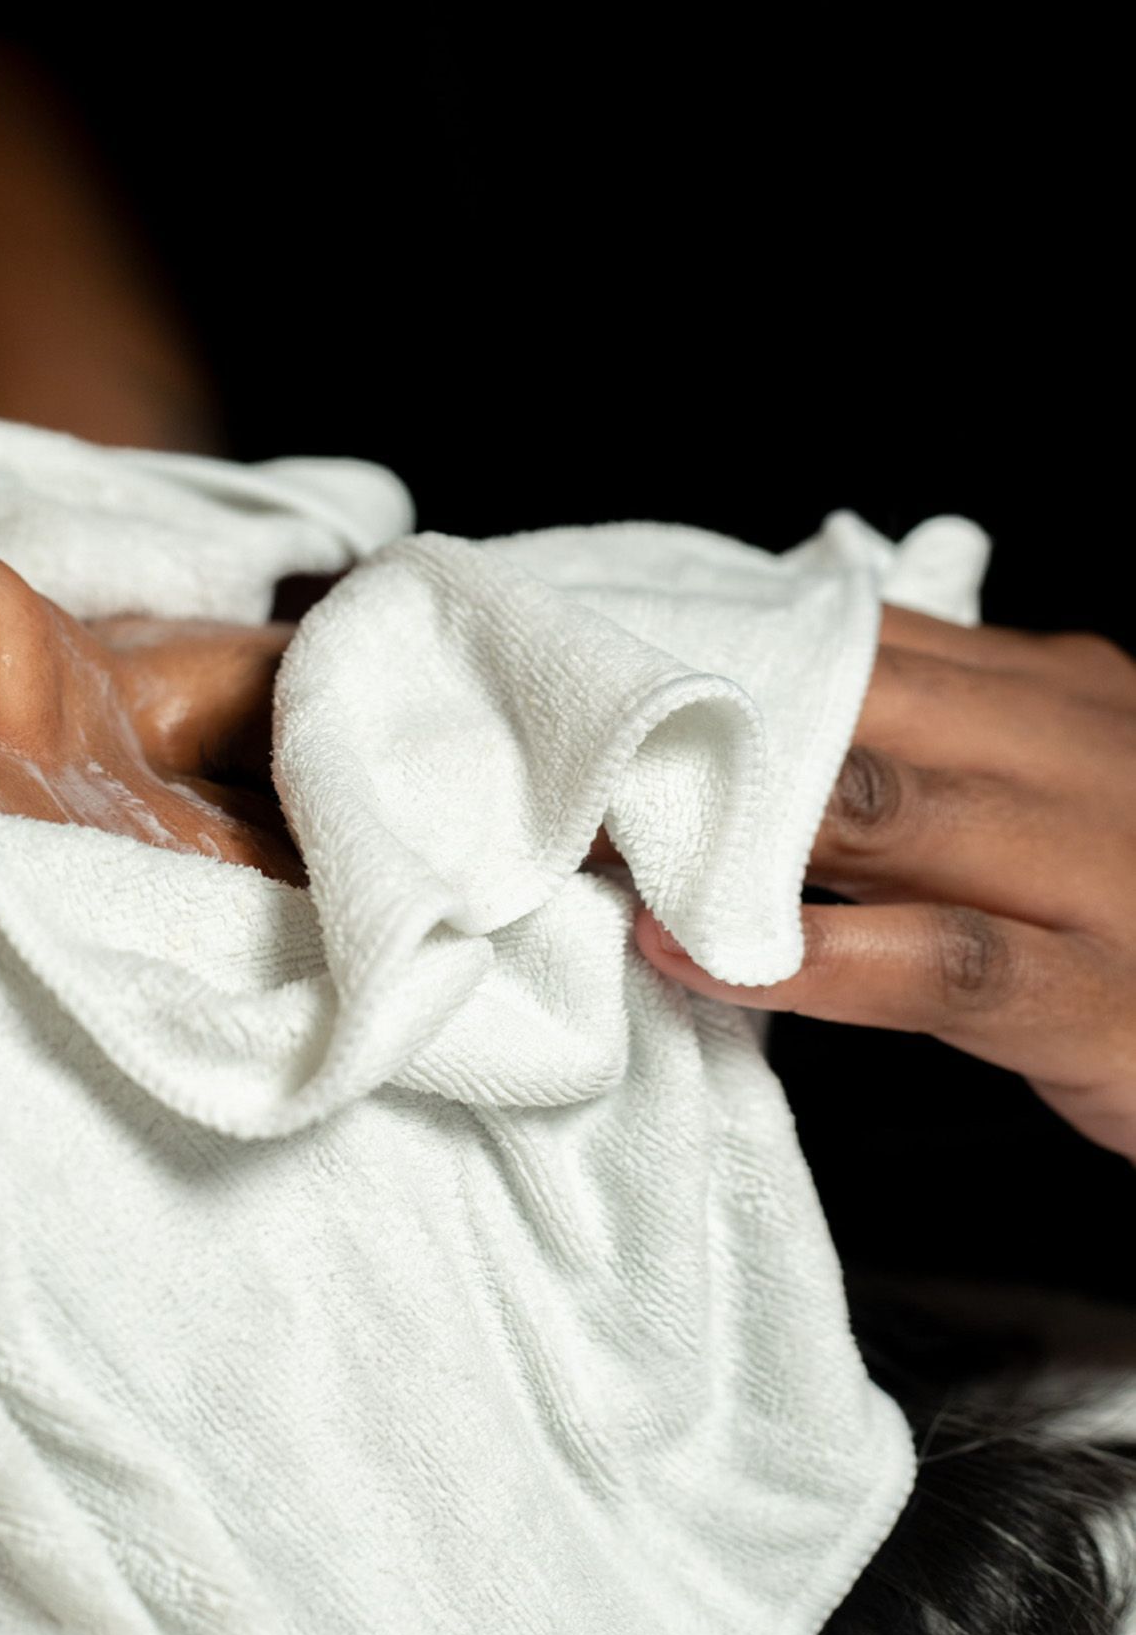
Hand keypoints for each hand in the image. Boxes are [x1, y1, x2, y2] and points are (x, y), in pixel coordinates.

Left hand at [632, 605, 1135, 1164]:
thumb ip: (953, 732)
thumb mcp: (1066, 781)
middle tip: (552, 754)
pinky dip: (803, 958)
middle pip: (846, 710)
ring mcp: (1080, 869)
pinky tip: (699, 953)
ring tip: (590, 839)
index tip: (592, 674)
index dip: (716, 657)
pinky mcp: (1084, 992)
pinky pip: (928, 963)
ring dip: (716, 826)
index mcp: (1054, 692)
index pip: (859, 642)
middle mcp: (1067, 754)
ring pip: (872, 813)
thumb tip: (790, 699)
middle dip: (694, 731)